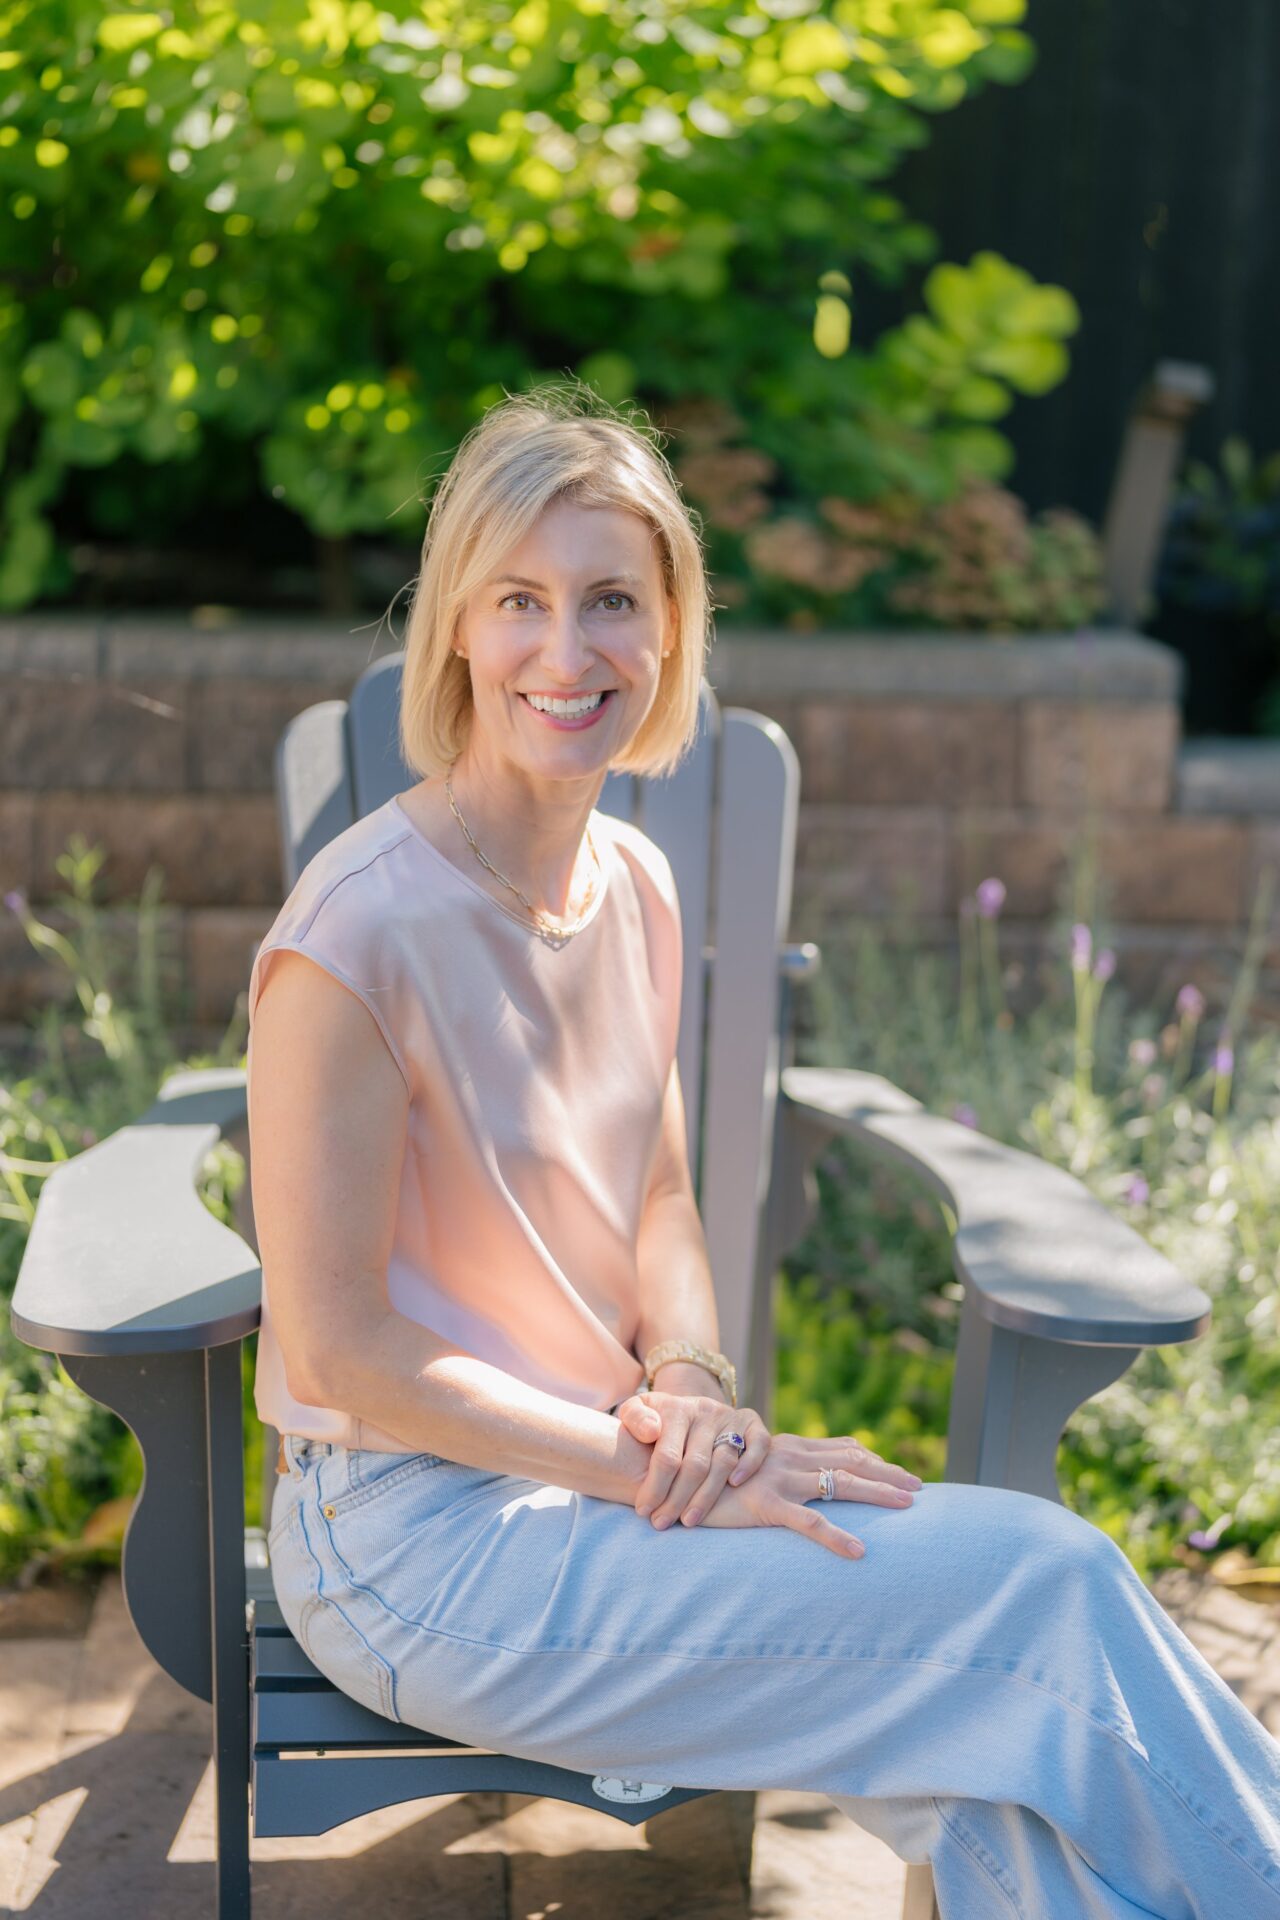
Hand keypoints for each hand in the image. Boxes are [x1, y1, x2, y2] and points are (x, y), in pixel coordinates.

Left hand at [615, 1387, 769, 1528]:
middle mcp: (705, 1411)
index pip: (667, 1455)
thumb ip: (634, 1418)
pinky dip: (750, 1464)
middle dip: (676, 1500)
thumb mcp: (636, 1411)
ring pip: (724, 1460)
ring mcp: (729, 1416)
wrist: (687, 1407)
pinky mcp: (750, 1421)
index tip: (643, 1511)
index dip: (655, 1487)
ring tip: (689, 1520)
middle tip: (662, 1523)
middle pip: (695, 1464)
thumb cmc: (656, 1420)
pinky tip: (734, 1485)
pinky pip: (759, 1443)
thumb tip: (651, 1432)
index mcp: (676, 1408)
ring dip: (707, 1496)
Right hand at [692, 1432, 922, 1558]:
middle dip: (887, 1473)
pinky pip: (808, 1523)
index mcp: (784, 1449)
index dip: (872, 1459)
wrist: (665, 1475)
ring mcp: (778, 1479)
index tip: (898, 1471)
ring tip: (909, 1506)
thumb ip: (766, 1471)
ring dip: (879, 1493)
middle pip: (850, 1461)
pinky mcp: (765, 1504)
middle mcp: (787, 1457)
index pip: (839, 1448)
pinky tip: (859, 1552)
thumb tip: (792, 1485)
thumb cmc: (701, 1479)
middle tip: (919, 1487)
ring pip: (841, 1484)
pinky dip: (836, 1538)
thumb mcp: (741, 1470)